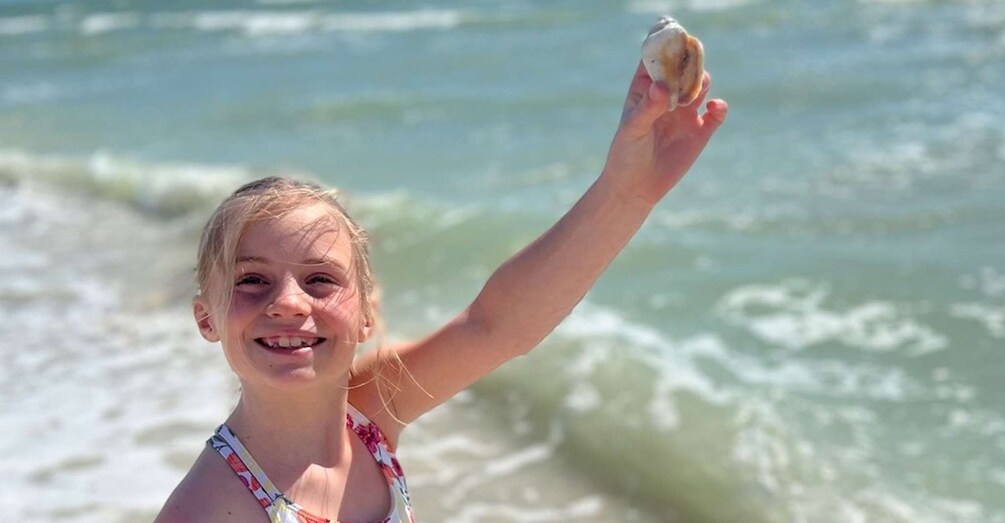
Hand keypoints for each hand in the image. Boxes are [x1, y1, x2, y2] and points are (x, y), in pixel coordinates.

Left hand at [601, 62, 727, 207]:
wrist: (636, 186)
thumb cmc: (626, 154)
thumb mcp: (633, 129)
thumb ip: (648, 107)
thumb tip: (663, 87)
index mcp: (646, 89)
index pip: (657, 60)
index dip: (666, 48)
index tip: (675, 42)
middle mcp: (668, 96)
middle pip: (683, 68)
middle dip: (689, 63)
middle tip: (691, 65)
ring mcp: (685, 112)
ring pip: (701, 85)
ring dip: (701, 82)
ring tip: (695, 92)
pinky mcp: (700, 131)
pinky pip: (716, 113)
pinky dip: (720, 106)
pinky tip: (713, 107)